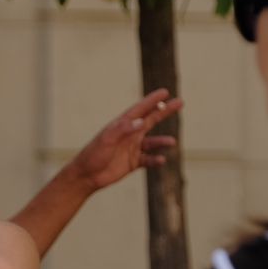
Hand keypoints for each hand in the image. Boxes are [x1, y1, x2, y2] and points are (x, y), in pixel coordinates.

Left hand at [67, 89, 181, 191]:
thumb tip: (141, 121)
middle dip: (165, 111)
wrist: (86, 176)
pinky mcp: (133, 162)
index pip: (140, 110)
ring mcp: (132, 148)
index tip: (165, 92)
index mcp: (122, 125)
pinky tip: (162, 160)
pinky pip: (149, 159)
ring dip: (162, 141)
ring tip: (172, 142)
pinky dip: (156, 160)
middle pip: (151, 120)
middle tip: (180, 102)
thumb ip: (123, 130)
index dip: (153, 100)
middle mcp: (129, 134)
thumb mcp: (107, 140)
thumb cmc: (93, 155)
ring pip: (152, 142)